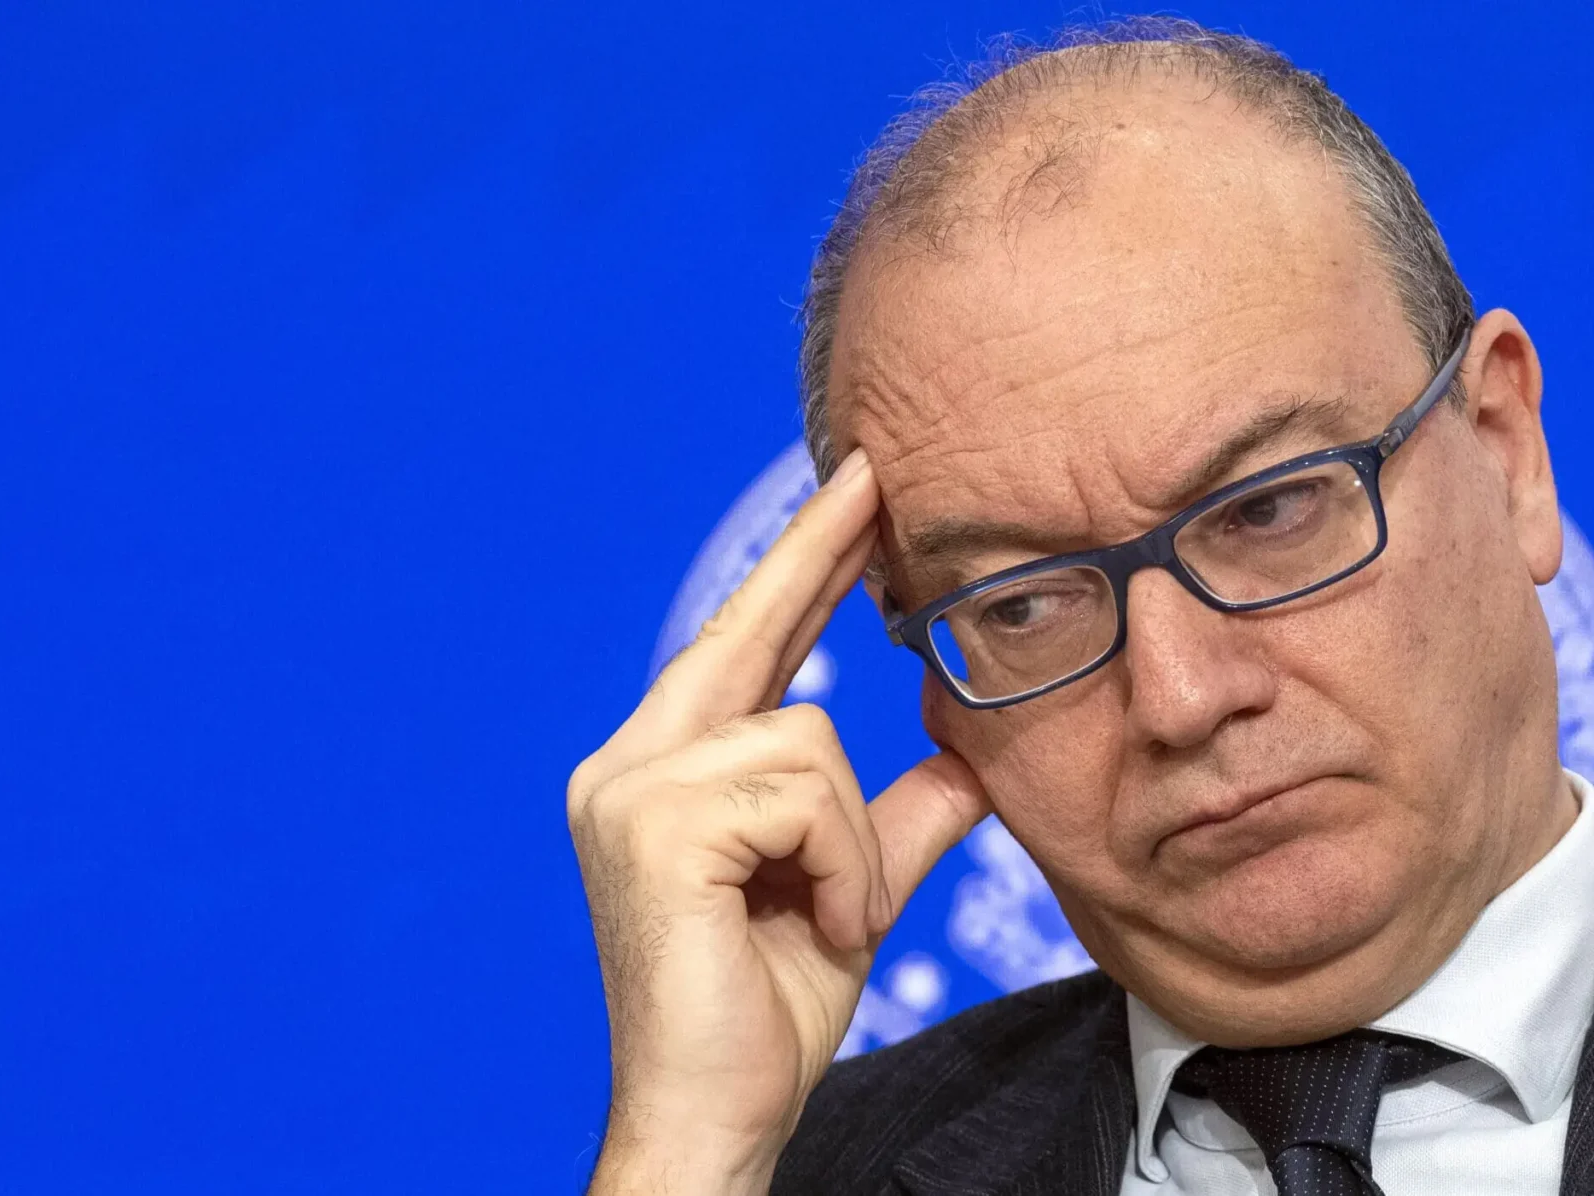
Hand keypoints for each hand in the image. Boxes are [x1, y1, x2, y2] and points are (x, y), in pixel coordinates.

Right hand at [568, 450, 992, 1195]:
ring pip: (809, 738)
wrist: (718, 1114)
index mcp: (666, 770)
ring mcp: (627, 789)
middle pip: (751, 633)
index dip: (802, 562)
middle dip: (821, 554)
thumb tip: (966, 755)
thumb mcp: (854, 891)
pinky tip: (814, 925)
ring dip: (853, 845)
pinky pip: (806, 794)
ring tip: (829, 918)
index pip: (744, 641)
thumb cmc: (768, 1011)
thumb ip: (898, 818)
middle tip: (881, 472)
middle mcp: (626, 763)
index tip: (859, 489)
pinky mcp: (652, 824)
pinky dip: (840, 868)